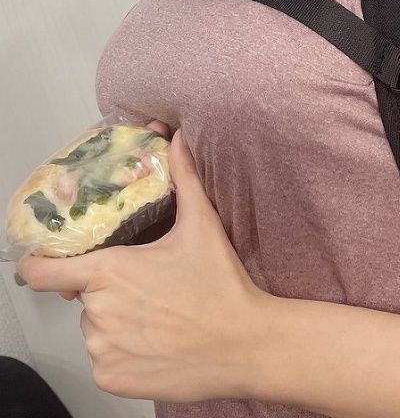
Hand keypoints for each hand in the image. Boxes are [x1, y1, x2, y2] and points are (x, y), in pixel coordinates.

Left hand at [16, 126, 269, 401]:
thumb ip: (183, 177)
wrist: (244, 344)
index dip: (38, 264)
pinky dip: (122, 352)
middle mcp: (98, 312)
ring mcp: (102, 349)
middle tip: (148, 287)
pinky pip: (104, 359)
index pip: (44, 271)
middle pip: (84, 295)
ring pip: (95, 327)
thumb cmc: (220, 284)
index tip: (43, 261)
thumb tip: (178, 137)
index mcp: (110, 271)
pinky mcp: (111, 378)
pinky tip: (155, 343)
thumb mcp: (201, 225)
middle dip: (108, 289)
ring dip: (115, 321)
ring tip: (157, 315)